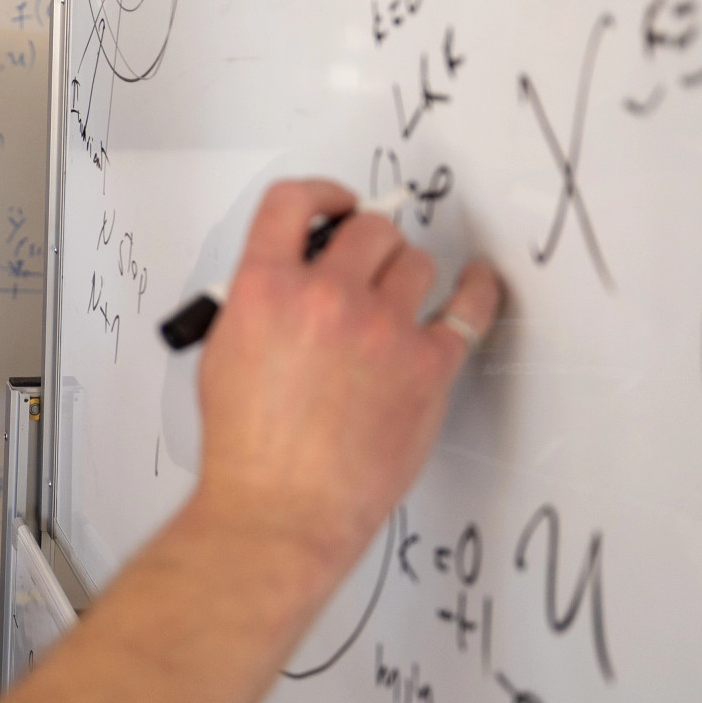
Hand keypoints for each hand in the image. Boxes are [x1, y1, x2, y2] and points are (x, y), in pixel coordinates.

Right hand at [195, 179, 502, 572]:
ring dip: (403, 272)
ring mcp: (382, 329)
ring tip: (397, 292)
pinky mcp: (427, 366)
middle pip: (369, 229)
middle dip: (365, 241)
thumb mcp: (224, 355)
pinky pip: (468, 309)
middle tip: (362, 262)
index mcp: (265, 289)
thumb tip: (289, 287)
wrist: (281, 508)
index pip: (293, 203)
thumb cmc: (249, 449)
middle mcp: (326, 297)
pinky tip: (477, 283)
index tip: (331, 205)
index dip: (318, 194)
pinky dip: (477, 289)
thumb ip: (257, 307)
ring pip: (415, 262)